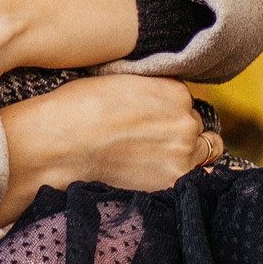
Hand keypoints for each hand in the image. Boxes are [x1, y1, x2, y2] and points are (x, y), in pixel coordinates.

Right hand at [0, 76, 213, 222]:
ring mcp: (183, 152)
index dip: (167, 113)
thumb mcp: (119, 82)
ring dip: (185, 156)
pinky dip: (178, 179)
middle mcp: (186, 119)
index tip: (148, 123)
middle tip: (148, 145)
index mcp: (174, 89)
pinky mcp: (174, 181)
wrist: (59, 144)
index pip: (185, 103)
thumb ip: (148, 92)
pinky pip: (193, 181)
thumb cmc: (75, 109)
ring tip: (154, 162)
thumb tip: (153, 107)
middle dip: (178, 135)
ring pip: (204, 154)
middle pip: (196, 128)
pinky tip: (153, 177)